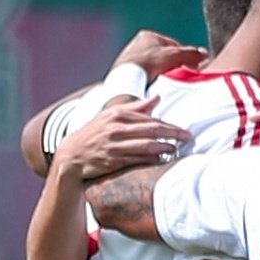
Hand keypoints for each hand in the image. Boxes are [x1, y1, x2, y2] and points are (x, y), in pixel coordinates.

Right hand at [50, 94, 189, 185]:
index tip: (184, 130)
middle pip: (152, 130)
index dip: (170, 125)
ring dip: (164, 147)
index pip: (150, 118)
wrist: (71, 155)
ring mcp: (113, 145)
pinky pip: (136, 160)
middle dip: (173, 133)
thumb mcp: (111, 115)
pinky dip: (150, 160)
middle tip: (188, 137)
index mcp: (117, 114)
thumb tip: (158, 98)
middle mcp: (116, 128)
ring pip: (146, 145)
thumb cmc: (95, 133)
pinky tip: (161, 160)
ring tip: (176, 149)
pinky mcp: (112, 160)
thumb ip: (135, 107)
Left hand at [117, 29, 206, 80]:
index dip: (183, 56)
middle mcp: (138, 43)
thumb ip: (191, 54)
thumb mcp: (175, 56)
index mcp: (148, 35)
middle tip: (179, 74)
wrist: (127, 78)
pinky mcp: (126, 70)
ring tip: (167, 81)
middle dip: (172, 64)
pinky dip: (151, 78)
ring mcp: (131, 57)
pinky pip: (144, 73)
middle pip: (163, 55)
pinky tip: (154, 85)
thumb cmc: (148, 63)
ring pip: (154, 65)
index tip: (190, 66)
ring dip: (161, 72)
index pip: (173, 45)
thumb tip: (205, 54)